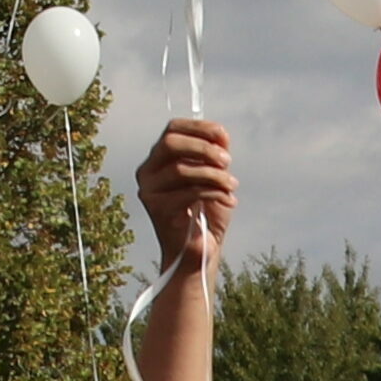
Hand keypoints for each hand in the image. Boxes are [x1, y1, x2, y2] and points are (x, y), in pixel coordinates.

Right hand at [136, 117, 239, 275]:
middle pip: (171, 144)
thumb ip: (215, 154)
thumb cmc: (206, 213)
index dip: (199, 128)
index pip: (172, 129)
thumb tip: (220, 135)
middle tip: (227, 161)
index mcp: (159, 159)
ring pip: (181, 169)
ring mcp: (149, 191)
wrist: (199, 252)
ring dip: (214, 175)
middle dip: (204, 149)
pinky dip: (214, 193)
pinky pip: (189, 192)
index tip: (223, 136)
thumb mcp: (215, 177)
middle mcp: (148, 172)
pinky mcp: (157, 209)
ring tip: (232, 185)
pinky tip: (228, 200)